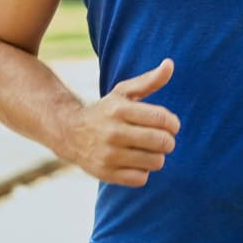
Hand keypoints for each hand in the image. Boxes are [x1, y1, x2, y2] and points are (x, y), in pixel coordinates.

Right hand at [67, 59, 180, 186]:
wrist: (69, 133)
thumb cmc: (106, 110)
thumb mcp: (124, 92)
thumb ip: (149, 80)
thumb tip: (170, 64)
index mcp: (120, 109)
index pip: (162, 119)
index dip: (173, 124)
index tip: (171, 125)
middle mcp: (113, 132)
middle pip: (161, 142)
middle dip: (168, 141)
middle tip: (162, 139)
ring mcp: (108, 155)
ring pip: (155, 162)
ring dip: (157, 157)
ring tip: (148, 150)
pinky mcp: (105, 174)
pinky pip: (141, 178)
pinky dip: (143, 172)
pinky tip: (135, 162)